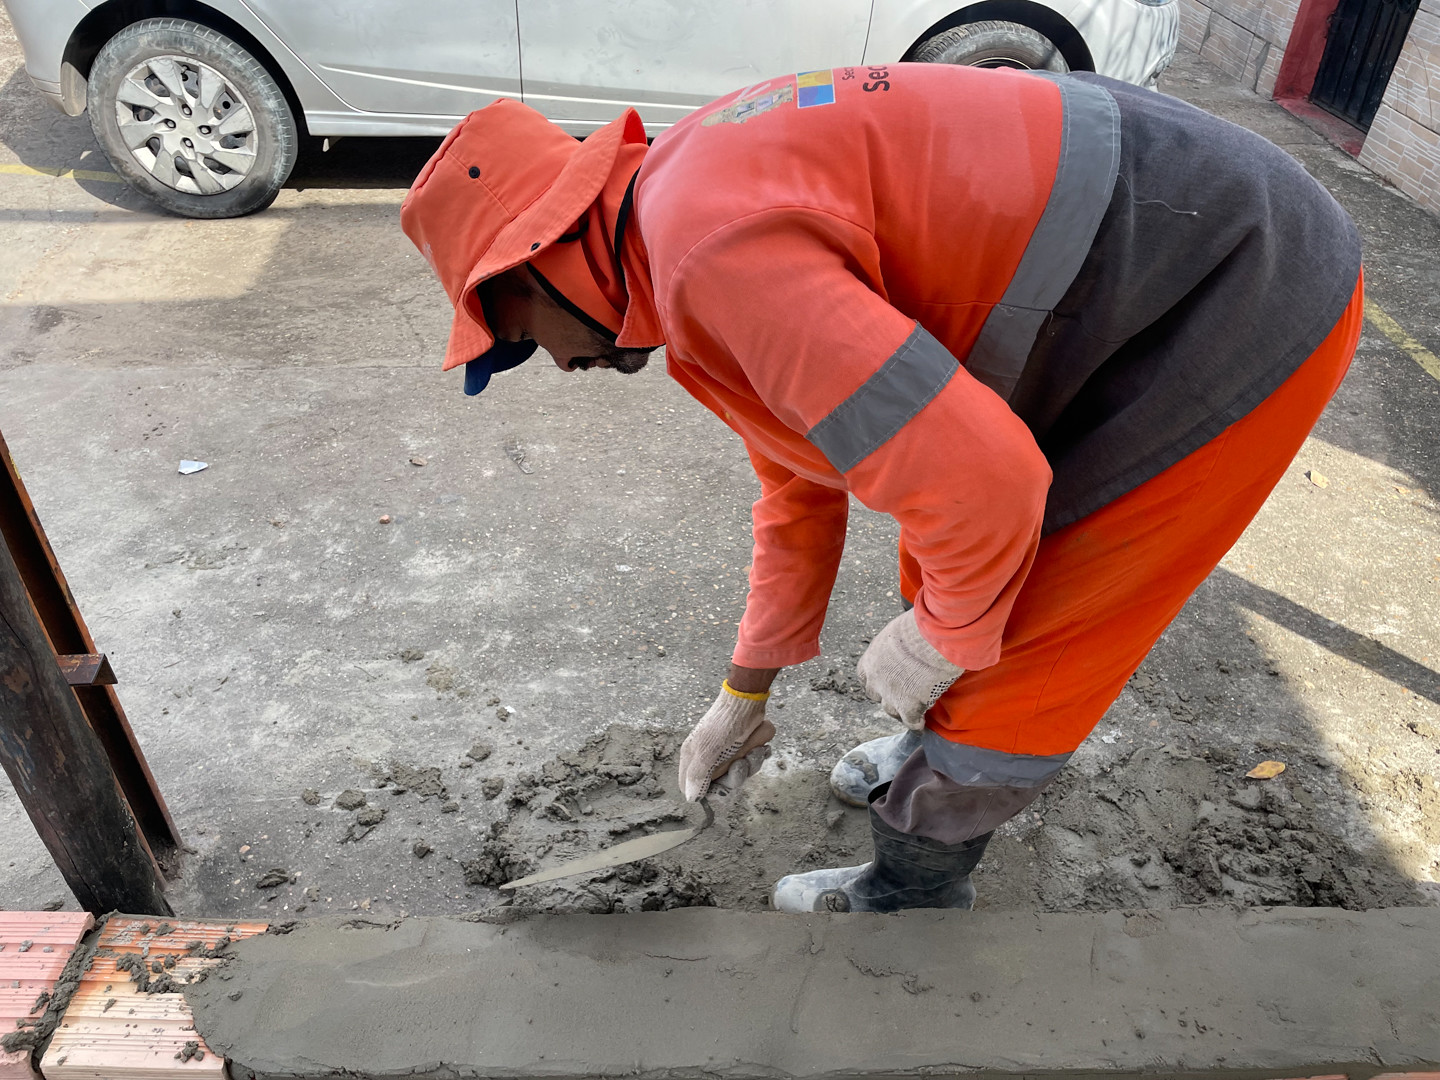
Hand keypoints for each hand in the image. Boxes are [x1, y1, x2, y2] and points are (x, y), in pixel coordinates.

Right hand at [677, 682, 775, 800]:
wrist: (745, 703)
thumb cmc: (723, 726)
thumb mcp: (706, 752)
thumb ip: (697, 776)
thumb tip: (691, 798)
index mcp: (692, 758)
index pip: (692, 788)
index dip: (708, 792)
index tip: (721, 788)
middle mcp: (707, 758)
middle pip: (720, 784)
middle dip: (735, 777)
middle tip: (740, 764)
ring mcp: (726, 754)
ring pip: (738, 775)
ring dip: (749, 765)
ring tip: (753, 751)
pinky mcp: (742, 749)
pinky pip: (750, 764)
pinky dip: (757, 757)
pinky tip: (760, 748)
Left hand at [856, 609, 963, 729]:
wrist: (932, 640)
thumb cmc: (918, 628)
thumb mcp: (896, 633)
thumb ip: (893, 646)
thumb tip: (902, 648)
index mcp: (870, 661)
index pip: (864, 677)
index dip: (876, 679)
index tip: (886, 680)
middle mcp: (875, 680)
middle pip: (876, 695)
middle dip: (887, 695)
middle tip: (901, 694)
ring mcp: (891, 696)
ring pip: (892, 711)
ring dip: (901, 711)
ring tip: (913, 711)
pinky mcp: (909, 707)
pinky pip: (912, 722)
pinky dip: (917, 723)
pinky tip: (923, 722)